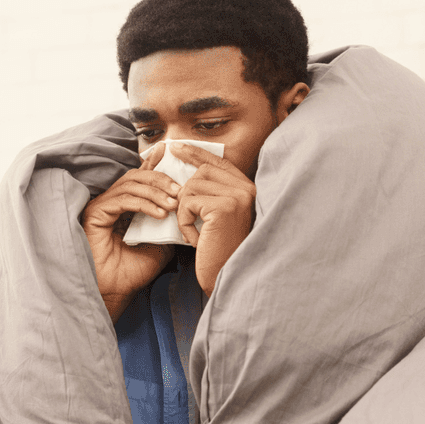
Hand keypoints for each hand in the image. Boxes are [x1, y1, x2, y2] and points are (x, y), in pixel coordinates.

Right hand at [82, 142, 179, 321]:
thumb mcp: (160, 245)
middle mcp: (111, 203)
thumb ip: (169, 226)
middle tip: (180, 190)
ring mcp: (102, 207)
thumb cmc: (132, 273)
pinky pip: (123, 199)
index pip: (140, 179)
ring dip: (155, 192)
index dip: (155, 165)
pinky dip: (144, 204)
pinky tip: (160, 214)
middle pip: (136, 177)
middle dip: (161, 180)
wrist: (115, 292)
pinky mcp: (95, 213)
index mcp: (124, 207)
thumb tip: (187, 211)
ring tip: (173, 205)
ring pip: (130, 185)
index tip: (170, 154)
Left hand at [169, 141, 255, 296]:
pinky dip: (184, 221)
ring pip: (192, 186)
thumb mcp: (215, 217)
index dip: (196, 153)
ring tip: (194, 232)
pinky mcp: (224, 207)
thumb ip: (208, 193)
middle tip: (185, 216)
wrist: (225, 276)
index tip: (176, 147)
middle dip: (185, 193)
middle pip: (201, 172)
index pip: (219, 161)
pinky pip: (188, 202)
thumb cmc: (219, 251)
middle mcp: (247, 189)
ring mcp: (238, 196)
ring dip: (184, 211)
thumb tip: (187, 170)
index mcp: (247, 188)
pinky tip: (196, 239)